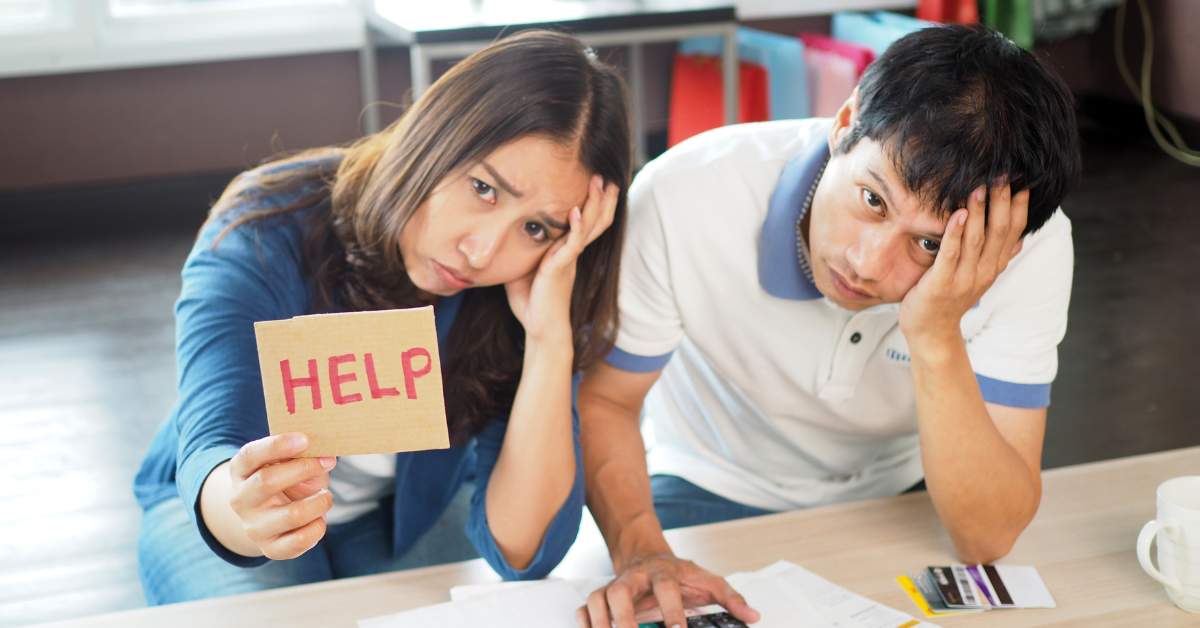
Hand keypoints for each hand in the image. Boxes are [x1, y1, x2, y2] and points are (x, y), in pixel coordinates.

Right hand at [226, 433, 335, 559]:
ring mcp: (253, 527)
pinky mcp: (270, 549)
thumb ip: (301, 453)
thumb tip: (326, 454)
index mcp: (241, 471)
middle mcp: (240, 500)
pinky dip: (318, 526)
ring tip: (325, 496)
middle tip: (328, 461)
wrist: (269, 516)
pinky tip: (319, 518)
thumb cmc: (285, 478)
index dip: (277, 445)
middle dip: (304, 468)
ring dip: (319, 501)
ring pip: (292, 514)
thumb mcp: (287, 460)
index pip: (251, 455)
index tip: (305, 439)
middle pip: (267, 482)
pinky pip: (301, 540)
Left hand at [506, 175, 617, 342]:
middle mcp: (571, 253)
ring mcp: (568, 260)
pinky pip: (572, 245)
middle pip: (594, 221)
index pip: (584, 224)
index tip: (598, 184)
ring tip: (599, 183)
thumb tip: (503, 233)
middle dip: (601, 199)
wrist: (540, 329)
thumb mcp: (523, 268)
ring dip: (595, 205)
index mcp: (565, 253)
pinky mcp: (561, 268)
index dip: (594, 205)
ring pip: (589, 228)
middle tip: (605, 177)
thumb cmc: (531, 302)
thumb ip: (522, 250)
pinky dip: (576, 227)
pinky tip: (577, 211)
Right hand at [577, 553, 759, 627]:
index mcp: (664, 573)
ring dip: (601, 623)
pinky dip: (585, 624)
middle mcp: (635, 578)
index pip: (667, 589)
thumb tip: (753, 616)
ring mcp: (615, 587)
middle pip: (620, 592)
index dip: (672, 611)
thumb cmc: (680, 575)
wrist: (648, 557)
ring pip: (598, 600)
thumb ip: (731, 598)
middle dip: (624, 618)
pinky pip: (585, 609)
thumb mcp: (708, 581)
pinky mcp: (601, 597)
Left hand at [899, 181, 1027, 346]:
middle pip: (999, 231)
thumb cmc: (950, 299)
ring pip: (977, 239)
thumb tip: (1021, 238)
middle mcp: (984, 271)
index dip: (1020, 207)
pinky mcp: (942, 283)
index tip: (1023, 181)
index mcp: (994, 266)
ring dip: (979, 211)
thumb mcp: (978, 277)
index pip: (1014, 231)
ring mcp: (964, 278)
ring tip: (980, 186)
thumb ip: (998, 257)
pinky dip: (955, 232)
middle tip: (1002, 173)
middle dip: (1002, 201)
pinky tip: (958, 213)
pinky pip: (951, 254)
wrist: (931, 332)